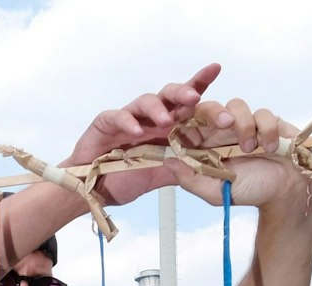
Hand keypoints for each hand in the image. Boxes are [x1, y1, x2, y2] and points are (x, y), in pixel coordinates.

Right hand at [63, 66, 218, 207]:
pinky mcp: (106, 123)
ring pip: (145, 101)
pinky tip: (137, 132)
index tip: (215, 68)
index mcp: (168, 126)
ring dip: (157, 108)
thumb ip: (186, 167)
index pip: (187, 102)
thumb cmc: (127, 177)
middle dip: (183, 92)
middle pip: (169, 94)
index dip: (200, 83)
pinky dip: (128, 122)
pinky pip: (117, 116)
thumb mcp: (164, 175)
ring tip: (166, 120)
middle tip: (194, 98)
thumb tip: (215, 165)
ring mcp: (128, 118)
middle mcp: (150, 118)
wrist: (95, 190)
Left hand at [168, 100, 306, 210]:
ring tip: (251, 149)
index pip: (188, 124)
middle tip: (225, 123)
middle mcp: (222, 133)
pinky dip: (267, 129)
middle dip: (214, 111)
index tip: (185, 116)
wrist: (286, 192)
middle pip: (210, 107)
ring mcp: (244, 125)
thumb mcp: (215, 192)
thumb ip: (190, 179)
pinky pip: (262, 113)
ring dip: (244, 126)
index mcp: (205, 147)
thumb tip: (167, 162)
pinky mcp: (267, 121)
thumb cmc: (250, 192)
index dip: (185, 116)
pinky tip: (270, 147)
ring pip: (236, 105)